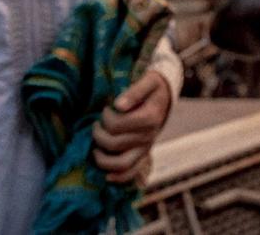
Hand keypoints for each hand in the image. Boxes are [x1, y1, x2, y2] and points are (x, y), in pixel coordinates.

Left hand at [92, 69, 172, 184]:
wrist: (164, 97)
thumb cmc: (153, 87)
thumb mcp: (148, 81)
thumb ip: (134, 92)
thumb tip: (118, 105)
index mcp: (150, 118)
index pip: (117, 125)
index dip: (106, 117)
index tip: (107, 108)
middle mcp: (149, 136)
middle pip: (114, 143)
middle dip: (99, 134)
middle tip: (97, 124)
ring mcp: (146, 148)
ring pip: (121, 164)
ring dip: (102, 158)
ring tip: (95, 147)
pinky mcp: (143, 155)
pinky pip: (132, 173)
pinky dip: (119, 177)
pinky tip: (106, 175)